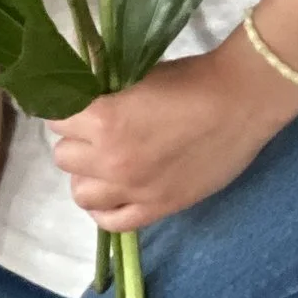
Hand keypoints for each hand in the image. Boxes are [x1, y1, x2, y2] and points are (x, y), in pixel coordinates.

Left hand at [48, 38, 297, 231]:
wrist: (241, 102)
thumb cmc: (193, 80)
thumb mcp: (138, 75)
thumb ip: (104, 89)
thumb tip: (78, 83)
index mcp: (104, 120)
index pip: (56, 119)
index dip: (69, 110)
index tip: (81, 105)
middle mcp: (110, 160)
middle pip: (64, 157)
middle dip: (77, 141)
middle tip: (99, 129)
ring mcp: (132, 190)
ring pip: (80, 192)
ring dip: (88, 174)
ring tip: (108, 160)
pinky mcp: (155, 209)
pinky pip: (110, 222)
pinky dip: (105, 208)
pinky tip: (115, 191)